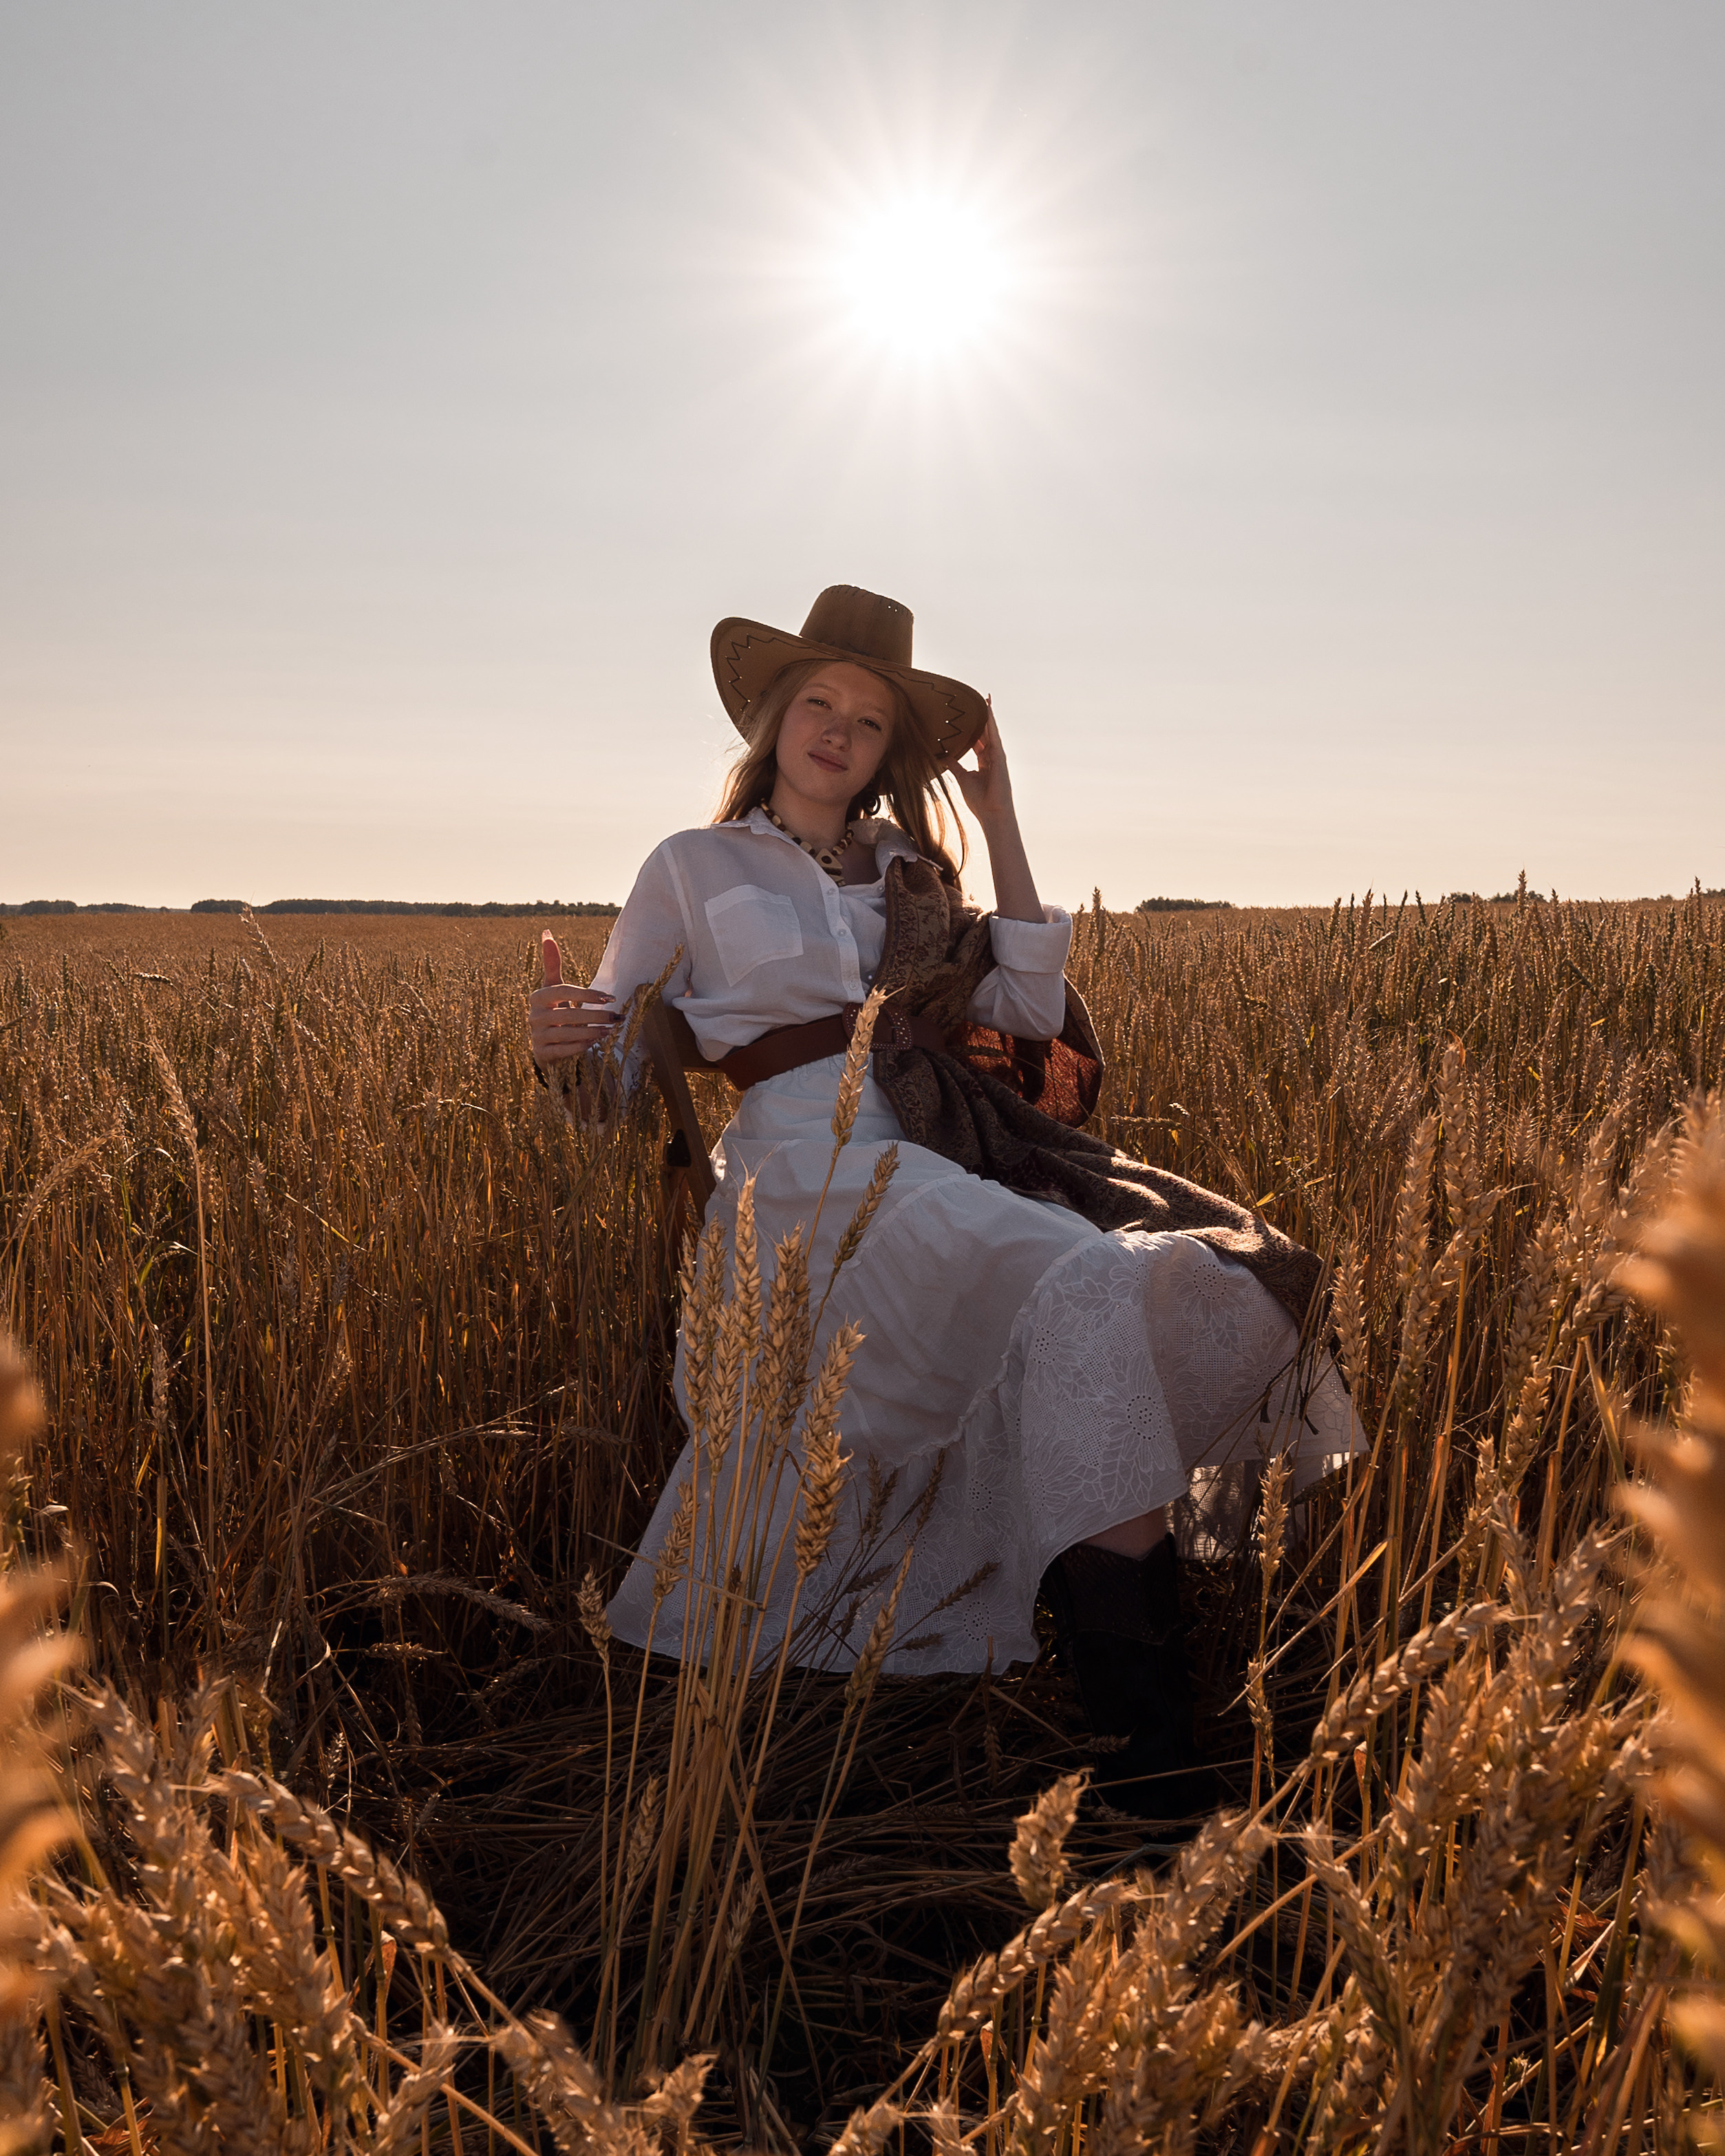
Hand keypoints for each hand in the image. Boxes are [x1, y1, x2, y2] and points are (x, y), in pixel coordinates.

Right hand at [528, 932, 618, 1062]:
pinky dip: (580, 1047)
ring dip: (592, 1031)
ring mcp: (536, 1036)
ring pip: (566, 1033)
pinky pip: (562, 1050)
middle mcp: (534, 1016)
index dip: (587, 994)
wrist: (544, 1044)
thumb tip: (546, 931)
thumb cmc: (554, 1010)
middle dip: (596, 1015)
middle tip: (617, 1017)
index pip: (563, 991)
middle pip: (568, 1013)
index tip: (610, 997)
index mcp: (537, 997)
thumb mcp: (553, 987)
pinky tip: (595, 1043)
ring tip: (611, 1030)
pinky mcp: (542, 1054)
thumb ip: (551, 963)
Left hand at [949, 701, 1016, 831]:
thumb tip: (944, 755)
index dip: (975, 728)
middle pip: (987, 733)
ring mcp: (998, 757)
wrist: (992, 813)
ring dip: (989, 716)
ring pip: (992, 732)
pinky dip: (992, 724)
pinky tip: (989, 712)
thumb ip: (955, 765)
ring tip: (986, 700)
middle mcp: (992, 757)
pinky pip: (995, 737)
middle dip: (984, 717)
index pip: (979, 741)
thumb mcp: (963, 778)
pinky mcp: (1000, 758)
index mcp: (984, 762)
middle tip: (980, 701)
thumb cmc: (980, 800)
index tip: (970, 716)